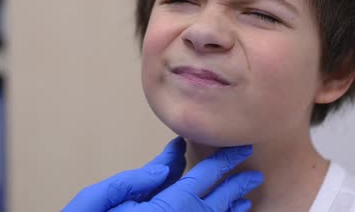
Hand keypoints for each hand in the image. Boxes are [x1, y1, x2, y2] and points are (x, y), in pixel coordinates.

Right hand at [62, 137, 262, 211]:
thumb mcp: (101, 199)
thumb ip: (137, 179)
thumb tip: (169, 161)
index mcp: (164, 209)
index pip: (201, 180)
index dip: (223, 163)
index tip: (240, 149)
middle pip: (216, 202)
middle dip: (235, 184)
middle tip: (252, 172)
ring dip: (231, 206)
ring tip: (245, 196)